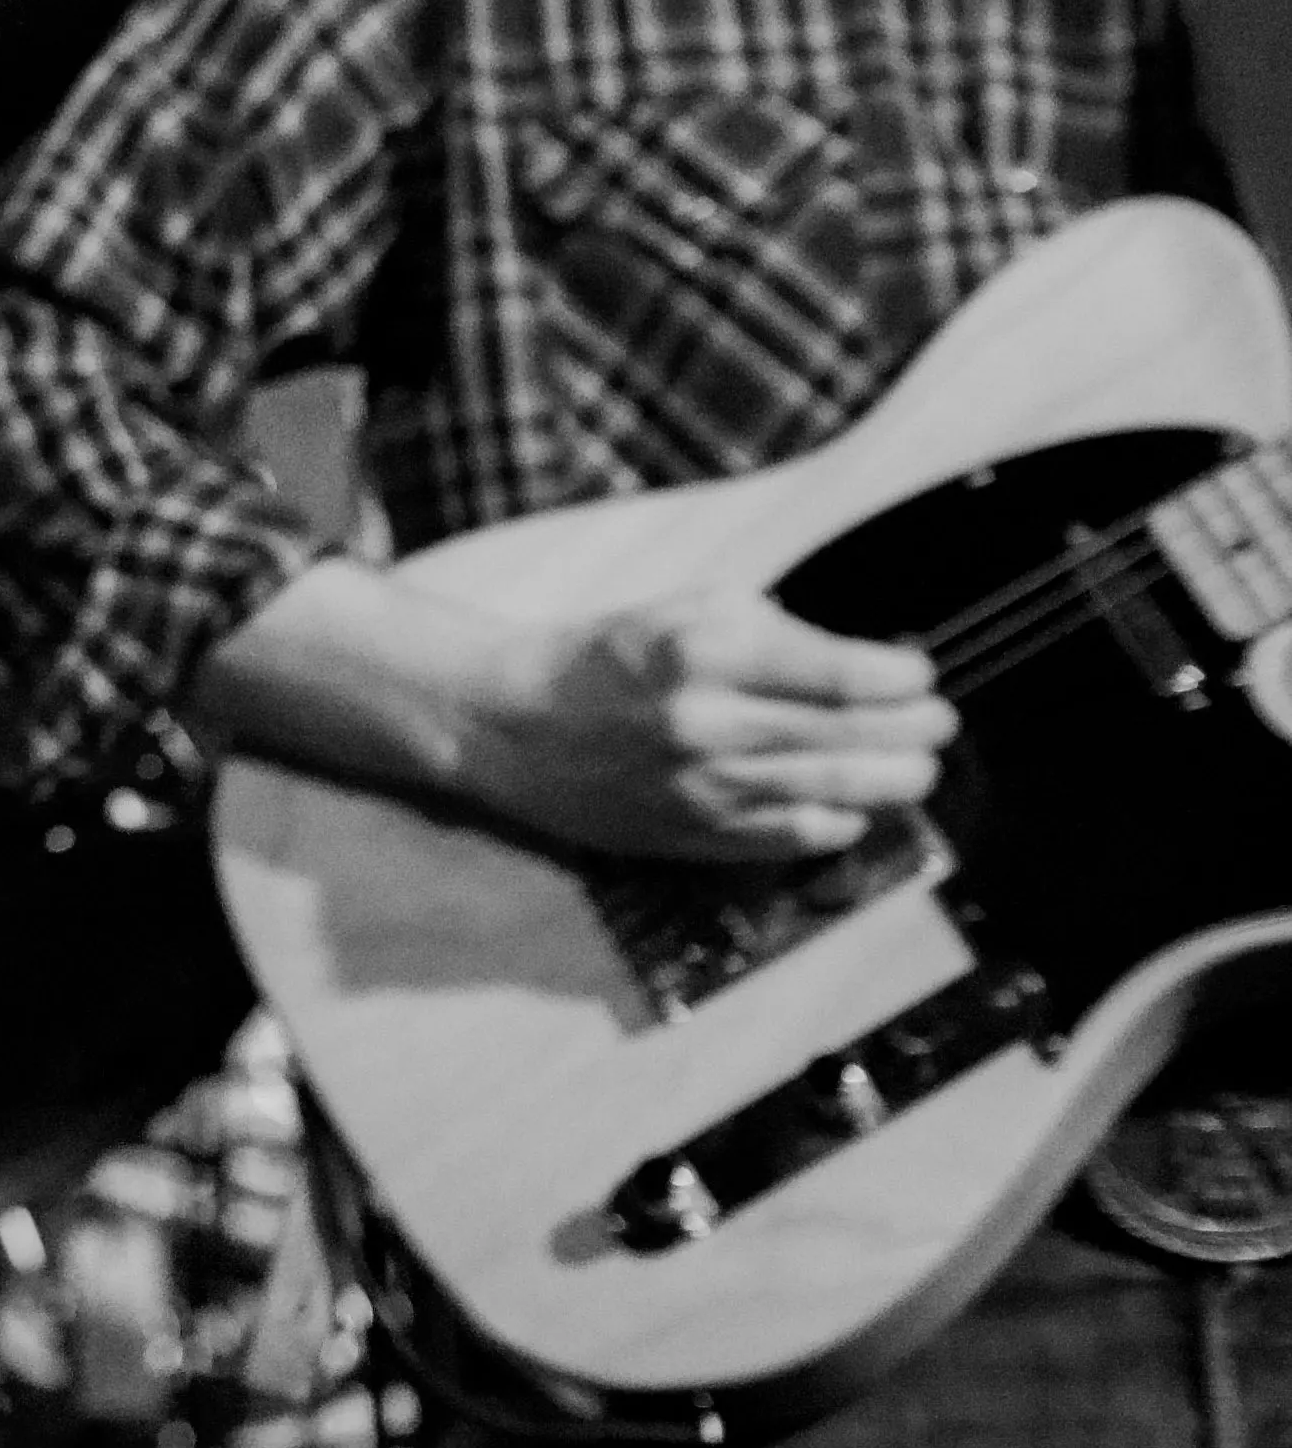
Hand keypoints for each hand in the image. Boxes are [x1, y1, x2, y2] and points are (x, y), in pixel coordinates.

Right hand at [461, 594, 951, 864]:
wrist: (509, 723)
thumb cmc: (602, 657)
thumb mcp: (681, 609)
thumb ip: (772, 630)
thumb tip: (863, 663)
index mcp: (705, 652)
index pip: (842, 673)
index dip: (902, 677)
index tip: (920, 674)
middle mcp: (709, 723)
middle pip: (854, 736)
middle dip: (916, 730)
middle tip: (938, 722)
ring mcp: (704, 787)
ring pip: (839, 793)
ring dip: (897, 780)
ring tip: (917, 767)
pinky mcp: (695, 834)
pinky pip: (797, 838)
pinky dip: (842, 823)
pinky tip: (856, 807)